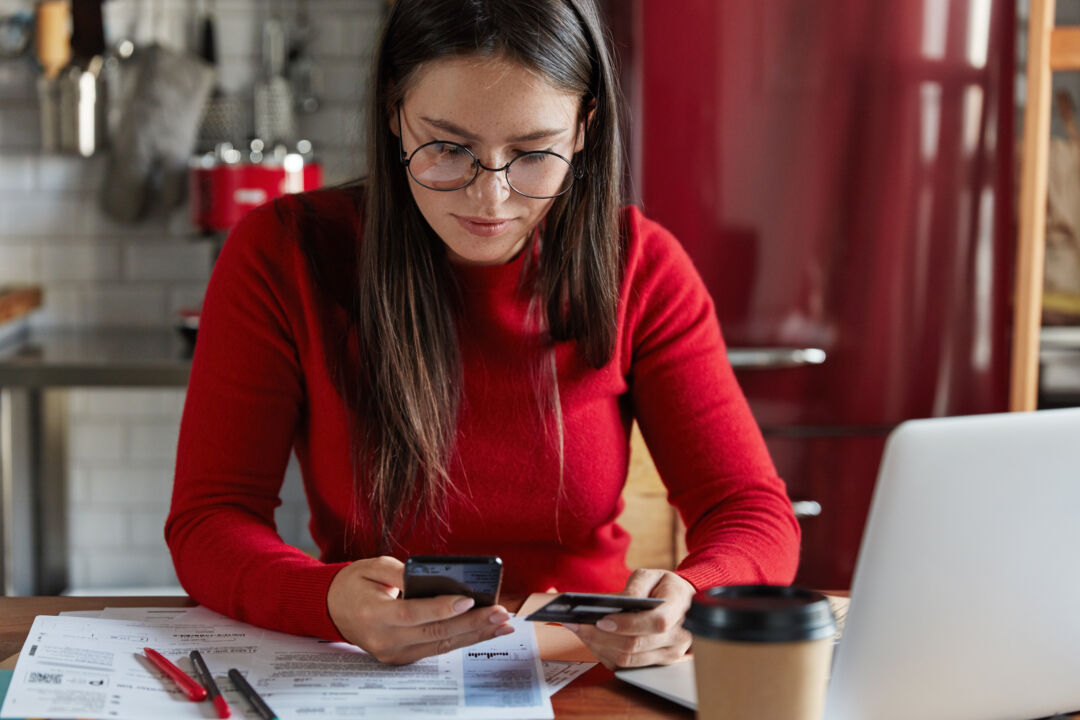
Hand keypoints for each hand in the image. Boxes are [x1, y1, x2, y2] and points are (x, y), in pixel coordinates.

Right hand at [327, 556, 513, 663]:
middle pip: (434, 634)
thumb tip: (433, 577)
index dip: (442, 608)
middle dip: (471, 623)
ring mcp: (393, 653)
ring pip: (440, 646)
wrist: (334, 608)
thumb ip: (400, 570)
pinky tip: (484, 630)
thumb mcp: (373, 566)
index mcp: (374, 614)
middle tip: (500, 613)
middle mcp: (384, 639)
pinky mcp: (402, 658)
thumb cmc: (356, 583)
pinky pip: (436, 649)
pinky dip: (462, 640)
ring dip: (475, 635)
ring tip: (502, 624)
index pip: (412, 613)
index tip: (469, 598)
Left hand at [565, 569, 694, 668]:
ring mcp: (670, 654)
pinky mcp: (657, 664)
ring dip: (599, 647)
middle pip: (636, 645)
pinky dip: (605, 654)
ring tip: (579, 631)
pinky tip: (592, 641)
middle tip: (577, 625)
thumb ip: (635, 586)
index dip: (626, 624)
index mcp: (679, 609)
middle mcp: (679, 637)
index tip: (601, 620)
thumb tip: (616, 603)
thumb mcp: (650, 576)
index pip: (655, 623)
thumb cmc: (663, 587)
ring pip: (628, 660)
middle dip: (601, 637)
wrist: (681, 602)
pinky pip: (626, 666)